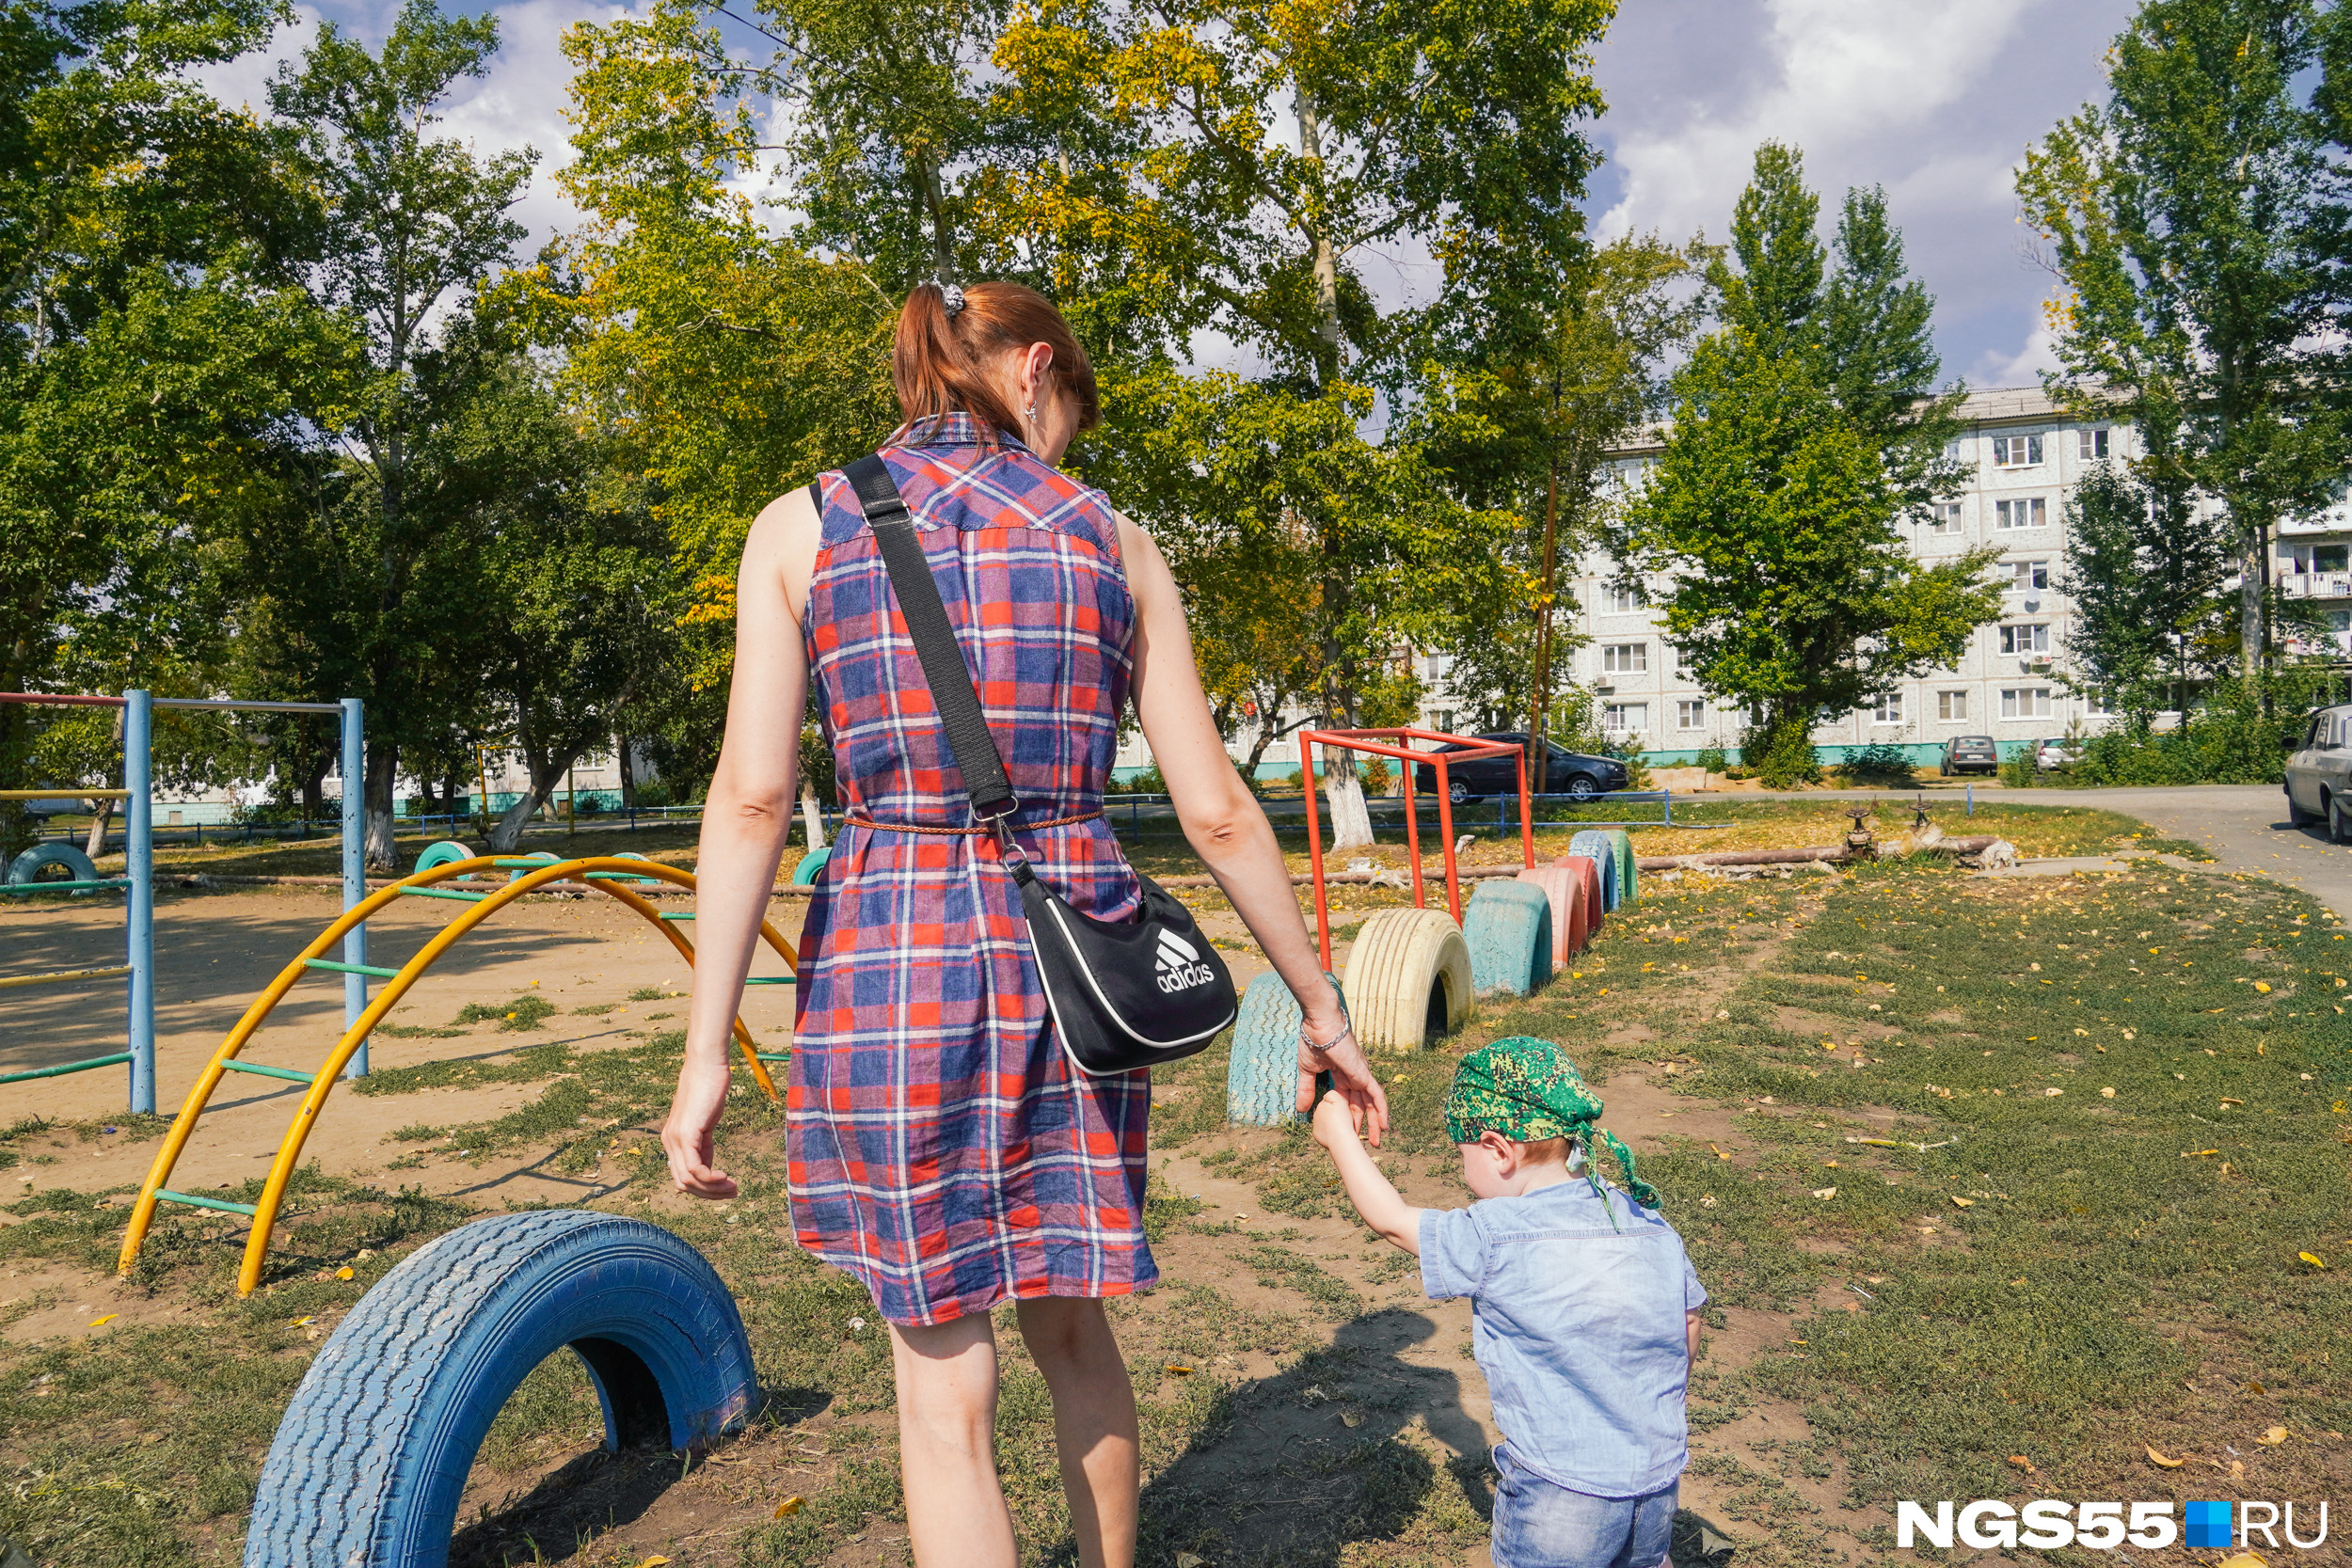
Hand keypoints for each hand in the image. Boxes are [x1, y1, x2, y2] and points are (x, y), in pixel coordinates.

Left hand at [661, 1054, 738, 1199]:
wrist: (707, 1065)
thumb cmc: (709, 1089)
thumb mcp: (706, 1123)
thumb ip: (703, 1145)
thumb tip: (705, 1169)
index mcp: (672, 1141)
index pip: (682, 1177)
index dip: (703, 1189)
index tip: (726, 1187)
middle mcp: (669, 1142)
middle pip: (683, 1184)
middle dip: (709, 1194)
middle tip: (733, 1192)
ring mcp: (675, 1139)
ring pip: (688, 1180)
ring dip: (713, 1189)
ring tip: (733, 1186)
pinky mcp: (686, 1134)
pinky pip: (695, 1169)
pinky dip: (711, 1179)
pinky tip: (725, 1176)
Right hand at [1297, 1017, 1388, 1146]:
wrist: (1320, 1025)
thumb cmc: (1312, 1041)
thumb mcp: (1307, 1071)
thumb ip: (1306, 1090)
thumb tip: (1301, 1110)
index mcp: (1341, 1075)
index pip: (1348, 1101)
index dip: (1348, 1117)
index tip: (1348, 1133)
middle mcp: (1354, 1077)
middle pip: (1362, 1105)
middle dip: (1365, 1124)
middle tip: (1366, 1143)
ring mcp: (1360, 1075)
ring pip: (1372, 1104)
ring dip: (1375, 1123)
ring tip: (1376, 1141)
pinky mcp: (1363, 1074)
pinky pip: (1377, 1095)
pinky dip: (1381, 1109)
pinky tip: (1384, 1125)